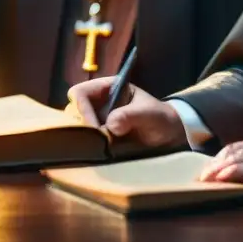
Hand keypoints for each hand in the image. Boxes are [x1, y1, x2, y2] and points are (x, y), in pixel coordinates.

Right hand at [66, 76, 186, 149]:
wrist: (169, 135)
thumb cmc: (160, 118)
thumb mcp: (149, 114)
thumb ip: (131, 115)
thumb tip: (111, 125)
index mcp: (108, 87)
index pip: (80, 93)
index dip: (82, 109)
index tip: (95, 128)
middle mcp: (98, 102)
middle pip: (73, 111)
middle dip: (81, 127)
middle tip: (96, 142)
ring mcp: (96, 120)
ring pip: (76, 128)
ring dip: (85, 139)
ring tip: (100, 149)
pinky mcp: (98, 136)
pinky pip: (85, 141)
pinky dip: (89, 148)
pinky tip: (100, 154)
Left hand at [199, 130, 242, 205]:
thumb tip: (241, 176)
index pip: (237, 147)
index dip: (218, 159)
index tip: (205, 171)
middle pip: (235, 150)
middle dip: (214, 164)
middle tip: (199, 177)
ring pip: (241, 157)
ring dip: (220, 169)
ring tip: (205, 179)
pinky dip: (236, 171)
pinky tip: (224, 177)